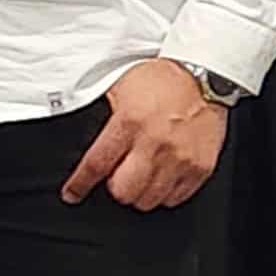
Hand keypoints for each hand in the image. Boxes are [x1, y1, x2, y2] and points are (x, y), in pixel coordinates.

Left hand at [62, 59, 227, 210]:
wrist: (203, 76)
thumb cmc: (160, 80)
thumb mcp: (119, 89)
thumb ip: (101, 117)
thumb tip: (79, 137)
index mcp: (129, 122)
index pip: (97, 164)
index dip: (80, 184)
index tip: (72, 194)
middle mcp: (155, 143)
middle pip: (123, 192)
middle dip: (114, 188)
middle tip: (117, 176)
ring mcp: (181, 158)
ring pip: (149, 200)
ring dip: (140, 192)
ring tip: (141, 175)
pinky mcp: (201, 167)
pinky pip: (176, 198)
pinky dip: (165, 192)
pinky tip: (162, 176)